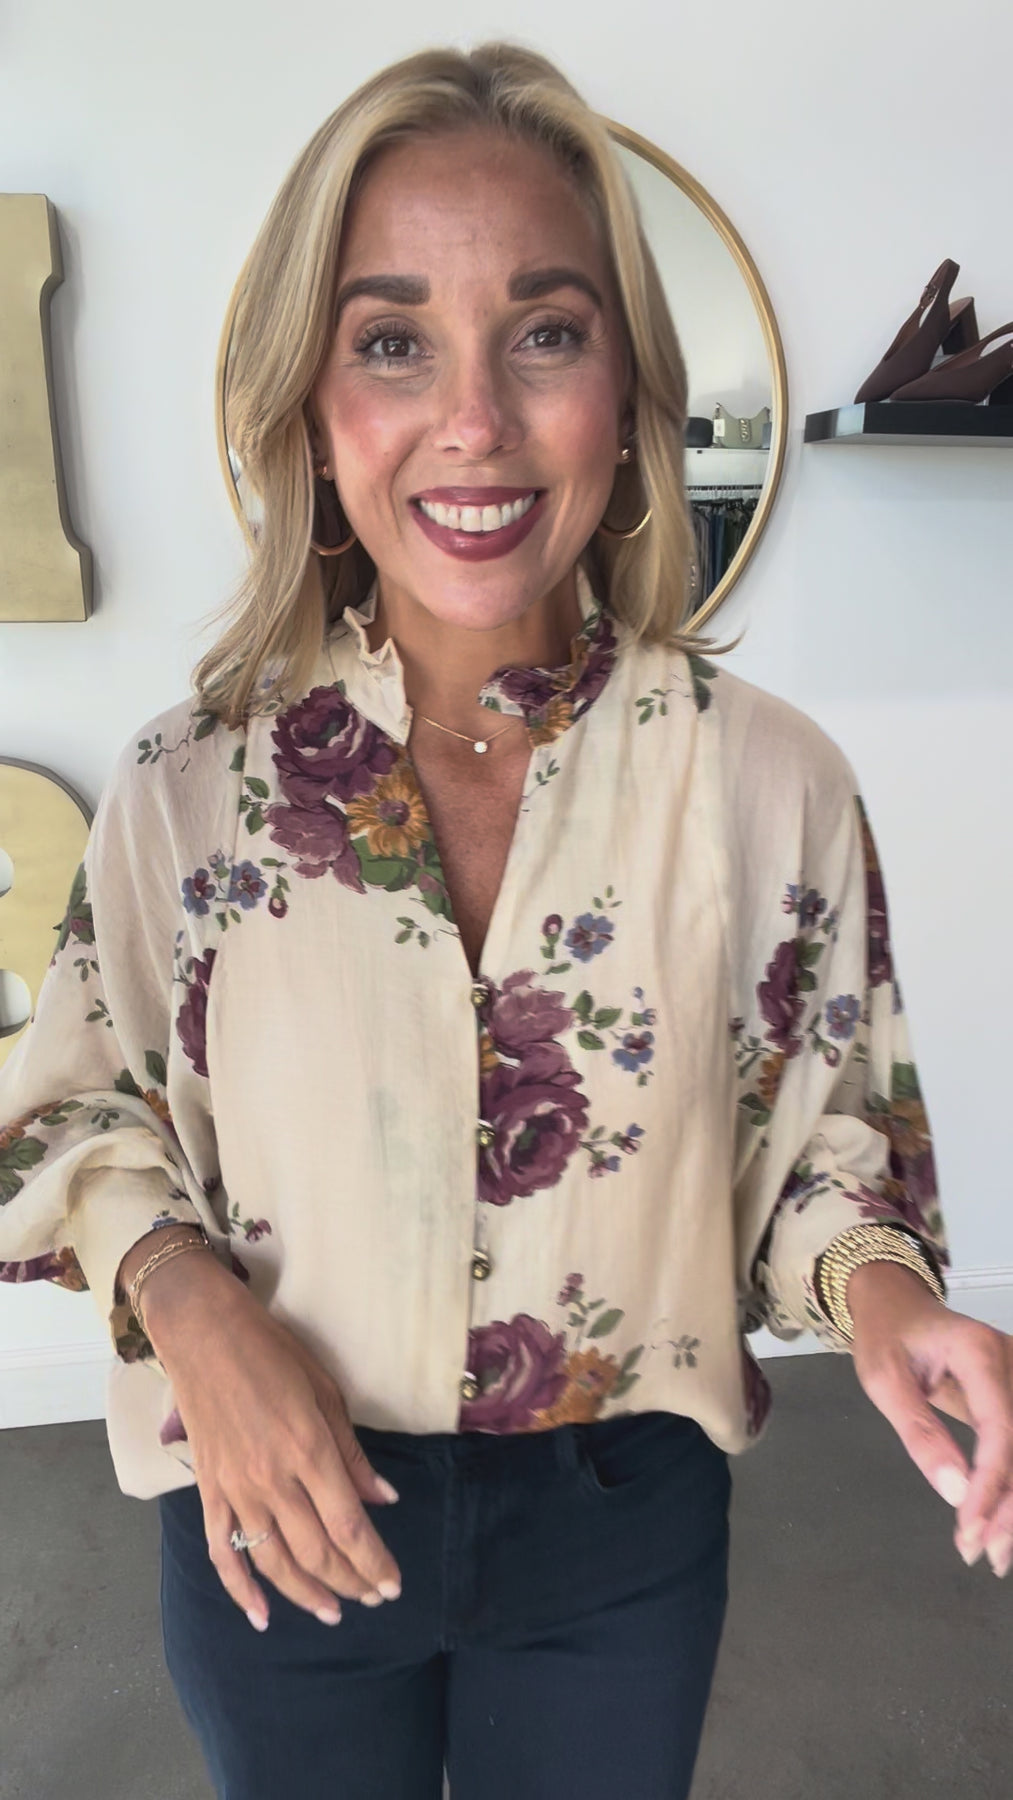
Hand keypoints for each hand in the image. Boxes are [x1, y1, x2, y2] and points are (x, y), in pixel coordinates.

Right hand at [142, 1252, 402, 1630]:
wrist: (203, 1333)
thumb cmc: (272, 1351)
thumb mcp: (326, 1391)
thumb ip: (353, 1454)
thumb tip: (384, 1499)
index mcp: (309, 1450)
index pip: (349, 1526)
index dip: (374, 1562)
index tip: (393, 1585)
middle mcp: (272, 1479)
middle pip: (317, 1551)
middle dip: (350, 1581)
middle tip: (373, 1597)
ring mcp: (235, 1489)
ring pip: (274, 1561)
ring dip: (306, 1594)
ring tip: (332, 1612)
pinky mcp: (208, 1490)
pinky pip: (221, 1550)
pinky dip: (240, 1589)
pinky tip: (260, 1615)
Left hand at [848, 1262, 1012, 1576]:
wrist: (898, 1303)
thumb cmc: (886, 1337)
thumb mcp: (884, 1379)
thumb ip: (919, 1433)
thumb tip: (953, 1492)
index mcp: (979, 1352)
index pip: (1001, 1428)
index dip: (991, 1484)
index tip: (969, 1528)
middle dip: (1010, 1507)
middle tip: (981, 1554)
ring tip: (993, 1552)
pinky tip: (1003, 1522)